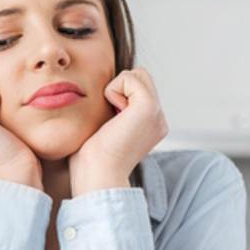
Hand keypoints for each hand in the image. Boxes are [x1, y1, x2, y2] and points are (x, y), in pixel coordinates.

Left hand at [69, 68, 167, 195]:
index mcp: (150, 125)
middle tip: (110, 120)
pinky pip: (129, 77)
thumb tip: (105, 92)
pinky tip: (113, 116)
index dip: (116, 96)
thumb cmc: (91, 160)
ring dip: (115, 90)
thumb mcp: (105, 129)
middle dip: (118, 89)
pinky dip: (113, 91)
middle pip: (139, 77)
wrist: (97, 175)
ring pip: (136, 74)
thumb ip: (112, 111)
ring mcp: (157, 113)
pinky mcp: (149, 107)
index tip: (108, 125)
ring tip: (112, 119)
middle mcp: (159, 119)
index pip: (136, 88)